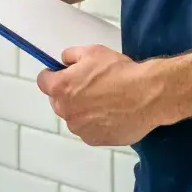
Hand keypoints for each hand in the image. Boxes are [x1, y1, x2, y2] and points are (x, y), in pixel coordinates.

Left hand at [35, 45, 174, 146]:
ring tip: (105, 101)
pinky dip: (96, 123)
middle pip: (58, 101)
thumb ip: (71, 56)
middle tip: (90, 86)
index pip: (43, 81)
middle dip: (69, 94)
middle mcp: (66, 111)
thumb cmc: (120, 72)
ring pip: (75, 117)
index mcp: (61, 88)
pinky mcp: (95, 140)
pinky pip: (89, 130)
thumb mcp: (92, 52)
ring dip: (83, 110)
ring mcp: (80, 128)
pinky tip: (112, 113)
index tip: (62, 74)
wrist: (147, 95)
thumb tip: (65, 61)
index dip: (53, 75)